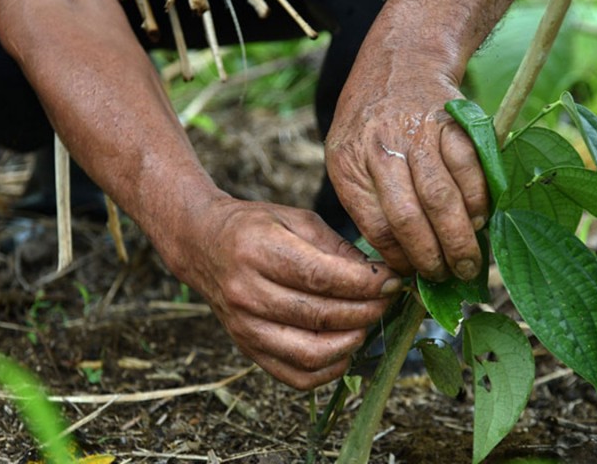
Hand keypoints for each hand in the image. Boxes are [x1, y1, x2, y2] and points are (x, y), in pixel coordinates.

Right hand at [164, 198, 401, 389]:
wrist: (203, 245)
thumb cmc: (256, 227)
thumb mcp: (297, 219)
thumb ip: (337, 248)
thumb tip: (380, 278)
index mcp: (258, 250)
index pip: (321, 277)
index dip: (365, 284)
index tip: (392, 281)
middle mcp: (247, 292)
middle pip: (320, 316)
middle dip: (366, 311)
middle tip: (387, 300)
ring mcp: (245, 326)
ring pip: (310, 353)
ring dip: (351, 342)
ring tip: (368, 323)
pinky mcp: (247, 349)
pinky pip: (295, 376)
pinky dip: (329, 370)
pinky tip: (345, 348)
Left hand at [325, 50, 488, 282]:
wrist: (399, 63)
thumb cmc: (370, 124)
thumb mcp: (348, 156)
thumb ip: (366, 201)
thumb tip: (397, 260)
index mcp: (348, 162)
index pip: (374, 225)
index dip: (399, 258)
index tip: (414, 275)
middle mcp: (379, 146)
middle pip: (409, 216)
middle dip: (432, 257)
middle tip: (448, 277)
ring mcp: (417, 132)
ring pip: (442, 197)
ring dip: (459, 237)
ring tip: (468, 262)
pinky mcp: (452, 121)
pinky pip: (470, 169)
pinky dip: (480, 200)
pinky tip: (481, 220)